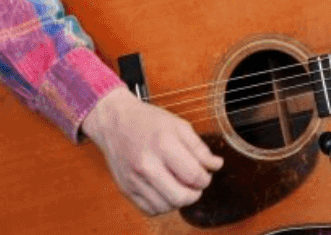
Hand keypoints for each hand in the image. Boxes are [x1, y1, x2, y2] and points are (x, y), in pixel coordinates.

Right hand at [80, 87, 223, 215]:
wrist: (114, 122)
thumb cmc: (148, 122)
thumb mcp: (179, 126)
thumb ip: (199, 148)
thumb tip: (216, 165)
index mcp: (163, 144)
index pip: (193, 175)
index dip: (205, 179)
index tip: (205, 174)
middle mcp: (146, 164)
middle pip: (180, 196)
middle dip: (195, 194)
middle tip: (196, 185)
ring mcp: (134, 179)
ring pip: (166, 207)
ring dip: (179, 201)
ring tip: (180, 186)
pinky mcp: (126, 189)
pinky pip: (150, 209)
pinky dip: (163, 205)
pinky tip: (165, 191)